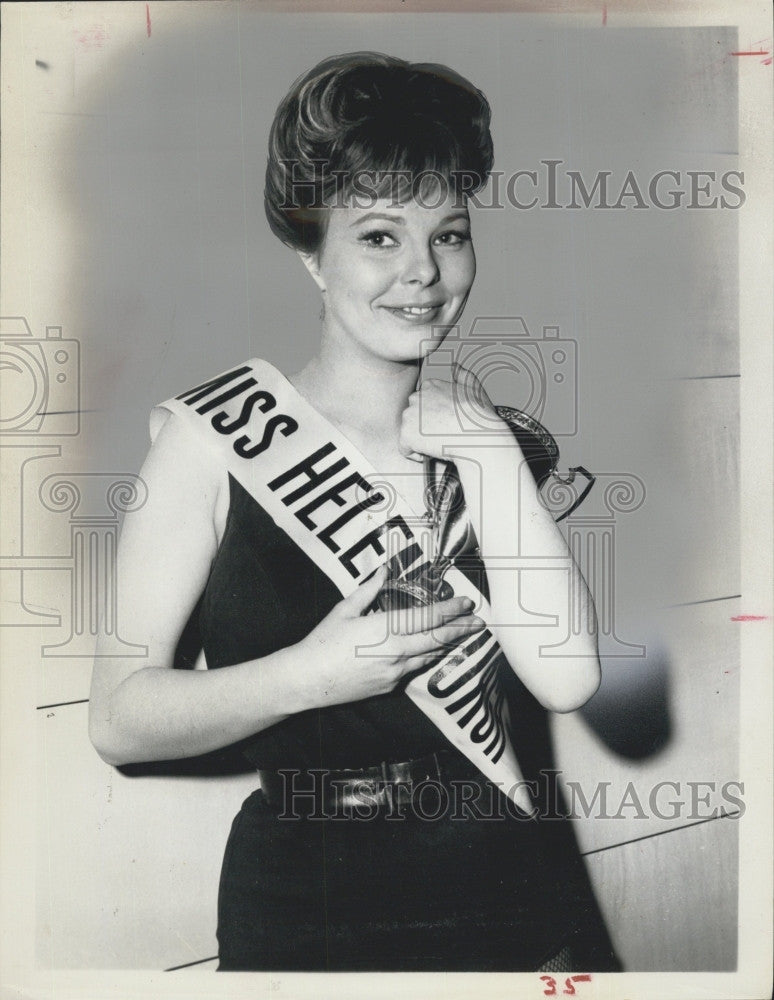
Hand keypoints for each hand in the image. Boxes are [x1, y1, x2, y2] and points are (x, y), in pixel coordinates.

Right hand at [291, 565, 484, 709]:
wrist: (307, 680)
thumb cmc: (322, 642)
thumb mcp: (345, 609)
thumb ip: (370, 590)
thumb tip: (386, 570)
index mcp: (385, 629)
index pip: (428, 618)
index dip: (451, 610)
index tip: (466, 603)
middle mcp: (395, 652)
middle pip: (438, 639)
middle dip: (462, 630)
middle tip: (480, 623)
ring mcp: (394, 672)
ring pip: (430, 656)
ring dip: (448, 645)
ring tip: (463, 635)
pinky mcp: (389, 687)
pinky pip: (414, 669)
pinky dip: (426, 658)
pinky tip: (432, 652)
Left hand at [398, 366, 504, 461]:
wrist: (479, 437)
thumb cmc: (479, 417)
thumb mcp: (474, 388)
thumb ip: (461, 375)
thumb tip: (454, 366)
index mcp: (430, 386)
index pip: (423, 406)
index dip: (435, 419)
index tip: (448, 425)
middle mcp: (416, 397)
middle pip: (414, 419)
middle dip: (425, 429)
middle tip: (445, 435)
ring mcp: (409, 415)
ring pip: (409, 433)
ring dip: (422, 441)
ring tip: (441, 442)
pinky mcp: (406, 434)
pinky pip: (405, 449)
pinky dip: (417, 455)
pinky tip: (433, 451)